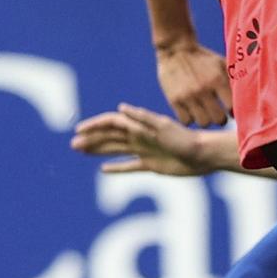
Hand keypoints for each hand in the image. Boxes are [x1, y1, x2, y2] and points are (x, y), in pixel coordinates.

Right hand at [71, 103, 223, 176]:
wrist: (204, 155)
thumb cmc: (185, 139)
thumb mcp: (162, 126)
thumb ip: (142, 117)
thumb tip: (120, 108)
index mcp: (140, 126)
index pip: (112, 123)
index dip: (95, 126)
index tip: (79, 131)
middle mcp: (140, 137)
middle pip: (110, 136)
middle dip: (92, 139)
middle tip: (73, 145)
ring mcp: (145, 151)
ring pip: (116, 149)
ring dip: (98, 150)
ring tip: (81, 152)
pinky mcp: (152, 165)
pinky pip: (130, 166)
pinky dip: (117, 167)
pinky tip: (104, 170)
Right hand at [155, 40, 231, 125]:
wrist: (175, 49)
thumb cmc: (203, 58)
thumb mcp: (221, 63)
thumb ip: (233, 79)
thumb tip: (249, 96)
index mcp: (217, 80)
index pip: (232, 108)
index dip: (234, 112)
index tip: (231, 111)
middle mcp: (202, 89)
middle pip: (219, 120)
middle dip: (221, 118)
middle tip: (219, 114)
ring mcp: (187, 96)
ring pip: (203, 122)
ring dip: (206, 119)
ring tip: (205, 113)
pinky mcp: (174, 100)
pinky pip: (186, 121)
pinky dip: (190, 118)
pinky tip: (192, 111)